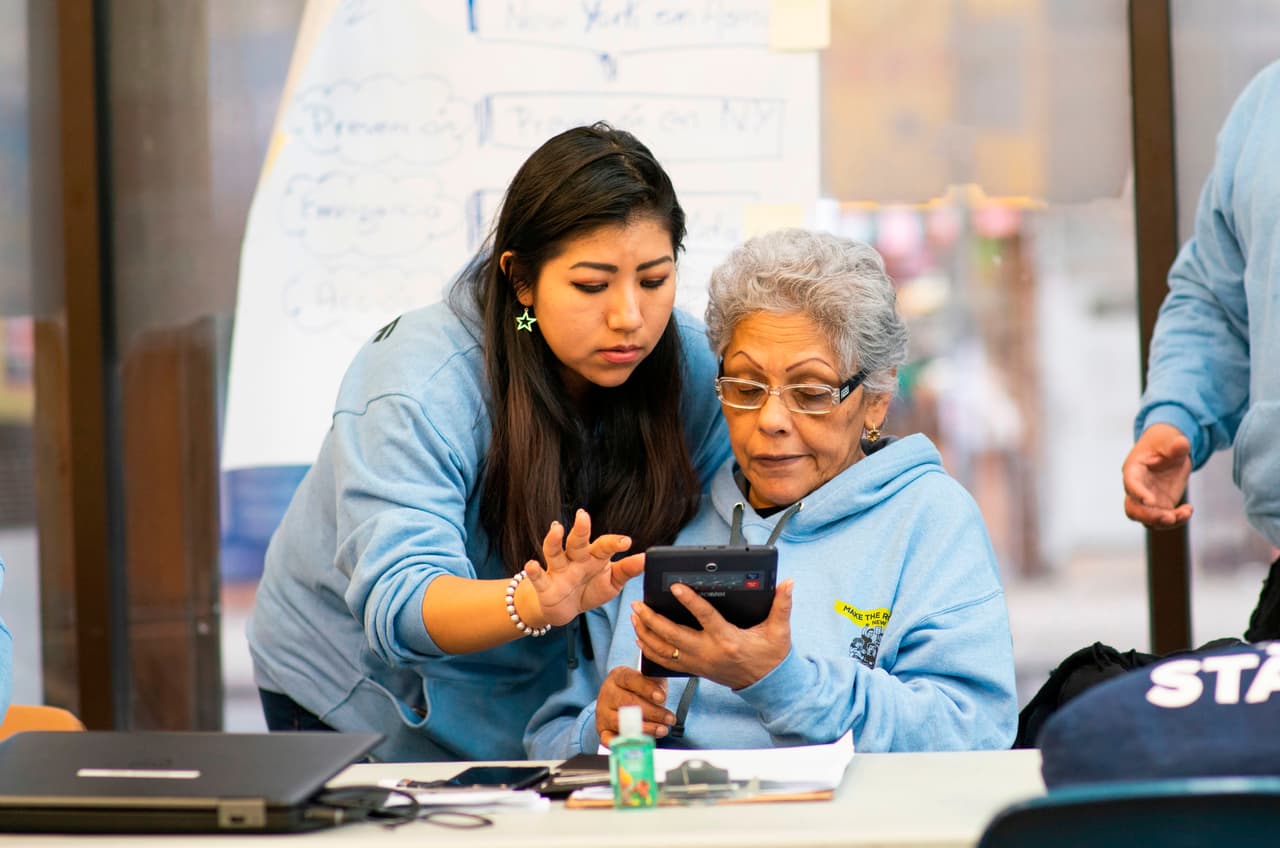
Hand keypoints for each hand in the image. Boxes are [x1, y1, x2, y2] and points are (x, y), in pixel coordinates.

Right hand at [524, 509, 643, 626]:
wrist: (565, 609)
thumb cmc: (590, 589)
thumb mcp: (612, 582)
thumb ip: (627, 570)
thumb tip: (647, 559)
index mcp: (594, 557)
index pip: (604, 546)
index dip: (614, 543)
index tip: (627, 542)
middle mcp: (575, 559)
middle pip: (577, 542)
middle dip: (581, 529)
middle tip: (583, 515)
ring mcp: (559, 570)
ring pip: (555, 552)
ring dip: (554, 540)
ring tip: (556, 529)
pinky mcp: (545, 586)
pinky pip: (539, 577)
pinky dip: (534, 572)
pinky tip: (531, 565)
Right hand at [596, 666, 672, 746]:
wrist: (620, 698)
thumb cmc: (638, 689)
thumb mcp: (648, 679)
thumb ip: (655, 683)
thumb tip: (661, 694)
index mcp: (618, 676)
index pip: (631, 680)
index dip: (647, 689)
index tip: (662, 697)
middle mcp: (607, 693)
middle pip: (628, 703)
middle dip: (653, 712)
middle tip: (669, 719)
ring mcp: (603, 712)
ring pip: (621, 722)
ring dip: (645, 728)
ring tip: (662, 730)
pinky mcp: (602, 730)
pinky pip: (607, 739)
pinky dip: (620, 743)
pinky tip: (636, 744)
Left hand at [632, 580, 794, 690]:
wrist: (767, 685)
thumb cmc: (772, 655)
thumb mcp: (780, 631)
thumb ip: (782, 605)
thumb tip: (789, 583)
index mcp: (727, 640)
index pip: (704, 617)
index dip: (689, 601)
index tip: (674, 586)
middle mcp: (709, 652)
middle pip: (673, 636)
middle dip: (652, 620)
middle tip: (638, 604)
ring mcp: (699, 663)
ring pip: (664, 650)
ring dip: (646, 633)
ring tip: (635, 616)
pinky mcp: (695, 669)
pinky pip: (666, 662)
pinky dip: (650, 650)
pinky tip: (641, 637)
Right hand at [1123, 423, 1193, 528]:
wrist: (1168, 449)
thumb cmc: (1164, 443)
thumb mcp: (1170, 439)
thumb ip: (1175, 444)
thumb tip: (1181, 444)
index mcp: (1134, 469)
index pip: (1130, 483)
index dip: (1138, 493)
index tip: (1151, 501)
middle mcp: (1136, 488)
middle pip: (1133, 509)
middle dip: (1149, 516)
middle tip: (1169, 518)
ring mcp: (1147, 500)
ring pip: (1147, 519)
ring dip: (1164, 522)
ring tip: (1185, 513)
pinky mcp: (1160, 506)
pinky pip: (1164, 519)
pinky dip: (1177, 519)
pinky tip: (1188, 509)